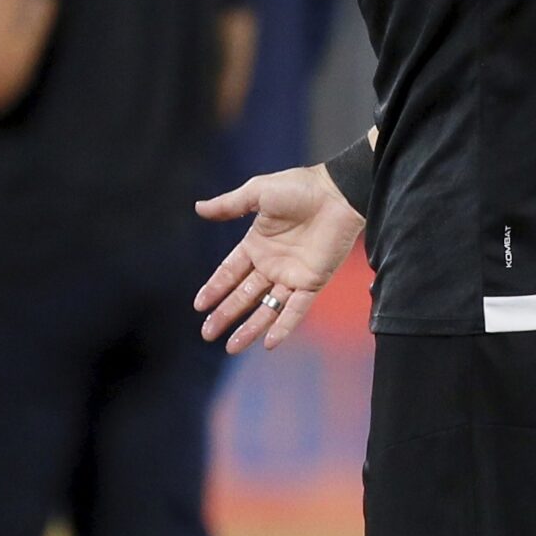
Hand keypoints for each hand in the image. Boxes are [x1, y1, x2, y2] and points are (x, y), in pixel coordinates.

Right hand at [194, 164, 365, 352]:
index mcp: (257, 244)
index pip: (230, 272)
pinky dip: (284, 326)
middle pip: (244, 295)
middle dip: (225, 314)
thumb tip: (198, 208)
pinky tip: (268, 343)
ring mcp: (292, 276)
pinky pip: (296, 309)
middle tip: (207, 333)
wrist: (337, 193)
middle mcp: (272, 264)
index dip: (215, 289)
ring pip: (267, 308)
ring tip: (230, 347)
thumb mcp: (258, 192)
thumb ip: (229, 205)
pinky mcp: (312, 282)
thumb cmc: (299, 188)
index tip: (199, 306)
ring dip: (249, 328)